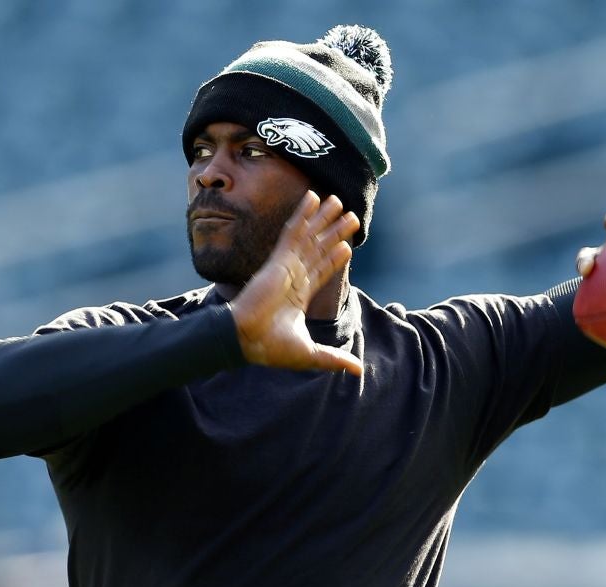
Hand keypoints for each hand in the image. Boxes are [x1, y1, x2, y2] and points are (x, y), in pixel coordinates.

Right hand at [229, 191, 362, 375]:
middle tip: (351, 216)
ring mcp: (287, 266)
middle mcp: (294, 277)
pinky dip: (304, 214)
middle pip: (319, 248)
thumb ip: (334, 358)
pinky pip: (294, 231)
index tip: (347, 245)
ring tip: (340, 201)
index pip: (322, 271)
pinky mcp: (279, 260)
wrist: (248, 340)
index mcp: (298, 295)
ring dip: (325, 219)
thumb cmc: (271, 349)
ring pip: (310, 236)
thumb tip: (358, 370)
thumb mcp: (311, 354)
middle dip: (335, 232)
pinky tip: (313, 198)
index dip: (335, 257)